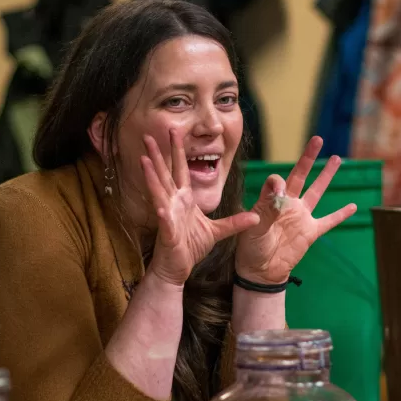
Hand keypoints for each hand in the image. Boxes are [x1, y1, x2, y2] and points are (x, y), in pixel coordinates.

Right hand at [141, 130, 258, 286]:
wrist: (177, 269)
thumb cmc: (191, 248)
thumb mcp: (218, 232)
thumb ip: (234, 222)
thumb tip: (255, 216)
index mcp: (184, 199)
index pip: (180, 170)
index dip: (178, 150)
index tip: (174, 131)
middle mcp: (173, 203)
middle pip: (164, 174)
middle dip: (158, 154)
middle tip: (149, 135)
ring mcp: (167, 217)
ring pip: (158, 192)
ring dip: (152, 177)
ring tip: (144, 160)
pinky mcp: (167, 234)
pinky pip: (164, 222)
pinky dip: (162, 213)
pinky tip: (158, 205)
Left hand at [235, 136, 356, 284]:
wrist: (259, 270)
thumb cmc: (251, 247)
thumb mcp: (255, 225)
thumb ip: (268, 205)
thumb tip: (280, 184)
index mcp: (271, 200)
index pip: (278, 181)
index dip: (278, 182)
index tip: (279, 186)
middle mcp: (288, 204)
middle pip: (301, 176)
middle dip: (309, 158)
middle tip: (317, 139)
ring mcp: (301, 217)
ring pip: (317, 192)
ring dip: (326, 176)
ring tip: (336, 159)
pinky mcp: (311, 232)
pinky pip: (329, 221)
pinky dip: (341, 214)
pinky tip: (352, 206)